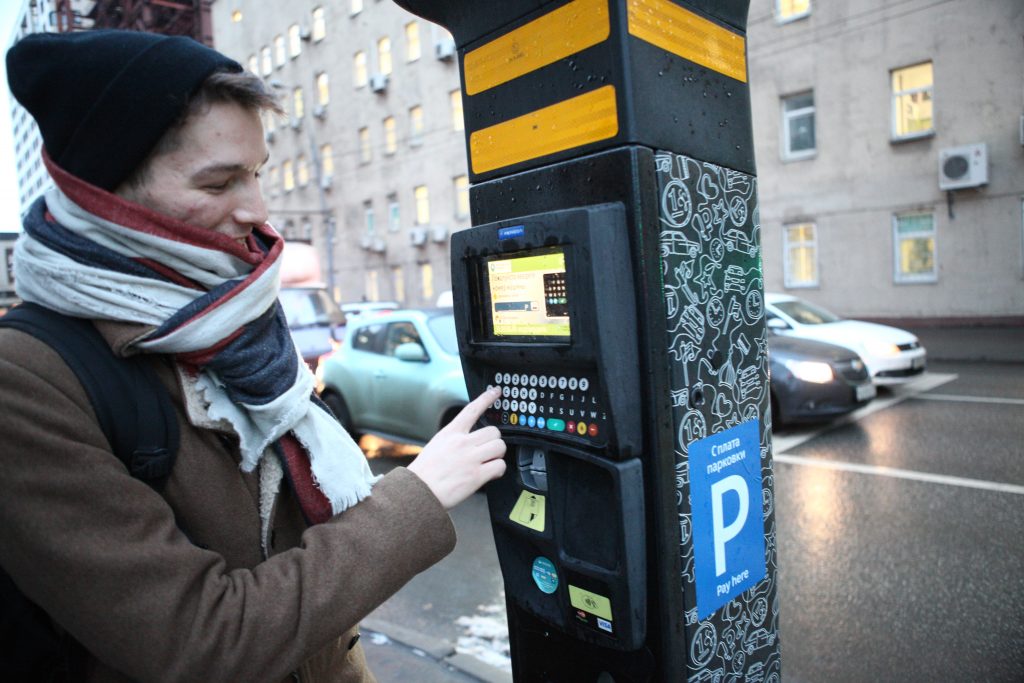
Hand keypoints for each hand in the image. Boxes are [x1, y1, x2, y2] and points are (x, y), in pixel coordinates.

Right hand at [407, 387, 506, 508]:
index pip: (472, 409)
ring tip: (489, 462)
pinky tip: (490, 474)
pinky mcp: (476, 476)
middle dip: (494, 441)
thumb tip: (472, 442)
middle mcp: (462, 442)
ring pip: (500, 447)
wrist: (417, 491)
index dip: (487, 398)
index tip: (496, 392)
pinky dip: (498, 470)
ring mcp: (470, 458)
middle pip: (494, 431)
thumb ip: (454, 440)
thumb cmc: (425, 472)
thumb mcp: (436, 445)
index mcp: (450, 433)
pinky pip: (500, 466)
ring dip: (497, 455)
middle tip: (487, 451)